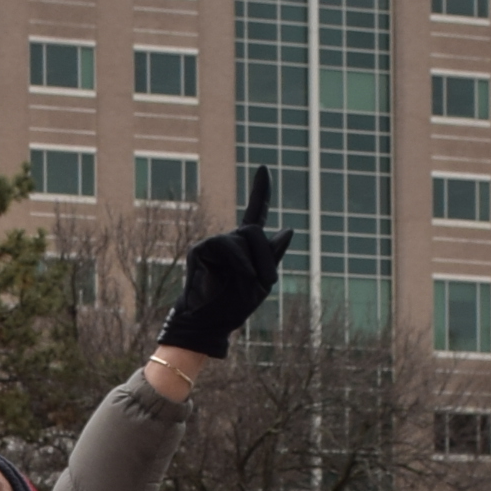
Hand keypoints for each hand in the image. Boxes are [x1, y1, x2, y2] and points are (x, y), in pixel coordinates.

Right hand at [156, 167, 287, 357]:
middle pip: (253, 229)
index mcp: (246, 246)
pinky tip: (239, 277)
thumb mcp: (263, 282)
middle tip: (267, 281)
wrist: (210, 322)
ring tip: (249, 284)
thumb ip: (273, 256)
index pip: (255, 213)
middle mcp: (229, 240)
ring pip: (244, 237)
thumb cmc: (235, 305)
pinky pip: (228, 247)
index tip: (263, 168)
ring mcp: (214, 244)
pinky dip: (240, 263)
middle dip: (265, 255)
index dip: (260, 191)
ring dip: (254, 264)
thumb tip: (289, 229)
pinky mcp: (201, 250)